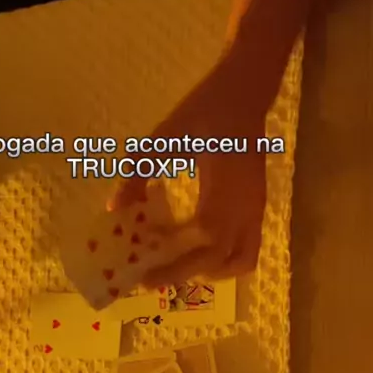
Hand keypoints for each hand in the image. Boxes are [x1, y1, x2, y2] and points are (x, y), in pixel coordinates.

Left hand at [115, 54, 268, 287]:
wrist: (245, 92)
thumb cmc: (203, 111)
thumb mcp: (164, 137)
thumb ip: (139, 173)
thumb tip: (114, 208)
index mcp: (224, 190)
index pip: (204, 241)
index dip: (176, 264)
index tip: (146, 275)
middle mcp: (245, 208)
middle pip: (219, 260)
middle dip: (184, 274)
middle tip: (152, 279)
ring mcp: (255, 211)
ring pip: (240, 262)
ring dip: (211, 273)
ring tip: (179, 268)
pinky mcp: (257, 209)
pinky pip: (248, 249)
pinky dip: (226, 263)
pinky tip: (200, 253)